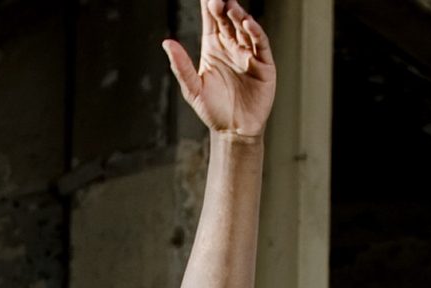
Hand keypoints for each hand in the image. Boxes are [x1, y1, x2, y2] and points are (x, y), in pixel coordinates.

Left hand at [164, 0, 275, 139]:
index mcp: (213, 49)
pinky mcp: (263, 64)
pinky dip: (255, 32)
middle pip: (228, 20)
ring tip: (232, 8)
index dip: (208, 6)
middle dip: (223, 8)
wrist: (233, 131)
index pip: (211, 21)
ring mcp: (248, 54)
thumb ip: (181, 66)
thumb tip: (167, 43)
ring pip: (244, 29)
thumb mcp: (193, 88)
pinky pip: (260, 44)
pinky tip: (248, 23)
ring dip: (239, 17)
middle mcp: (231, 47)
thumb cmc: (212, 110)